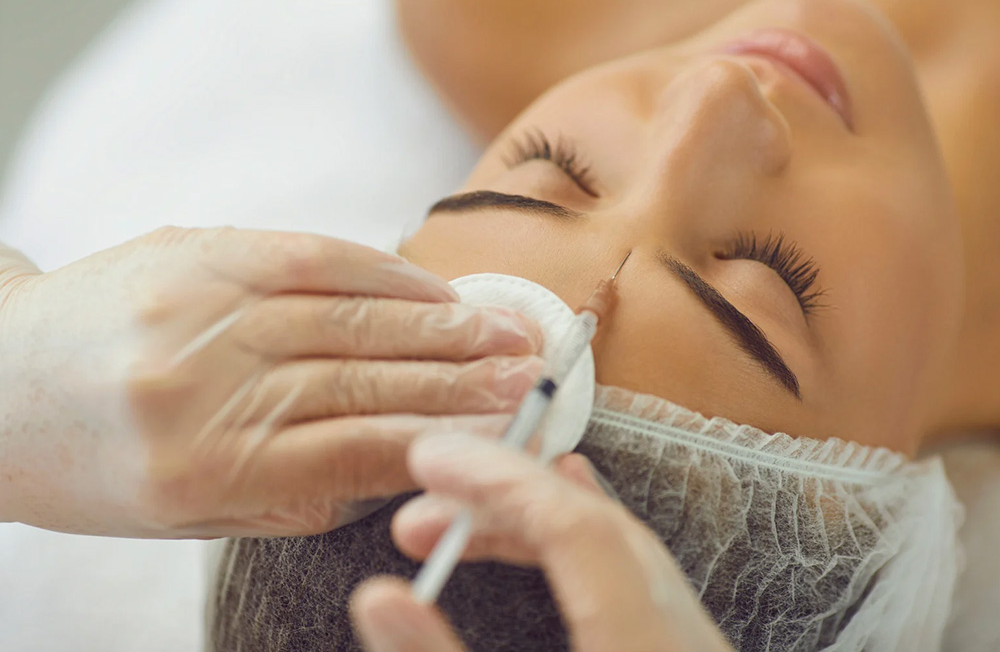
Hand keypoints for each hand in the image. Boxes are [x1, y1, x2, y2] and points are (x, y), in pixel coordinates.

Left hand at [0, 227, 541, 537]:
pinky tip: (432, 291)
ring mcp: (196, 309)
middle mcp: (198, 386)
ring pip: (347, 315)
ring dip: (438, 326)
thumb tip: (414, 456)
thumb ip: (304, 488)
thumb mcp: (199, 511)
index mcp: (202, 472)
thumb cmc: (100, 467)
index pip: (355, 449)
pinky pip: (309, 255)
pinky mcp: (194, 251)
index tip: (507, 429)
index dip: (445, 435)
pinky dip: (382, 273)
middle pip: (363, 377)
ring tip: (503, 332)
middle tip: (530, 374)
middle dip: (461, 377)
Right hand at [350, 433, 734, 651]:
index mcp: (642, 643)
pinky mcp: (675, 645)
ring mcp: (689, 639)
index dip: (498, 480)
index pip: (573, 527)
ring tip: (463, 523)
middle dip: (504, 496)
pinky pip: (631, 571)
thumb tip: (380, 598)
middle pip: (595, 523)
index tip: (432, 458)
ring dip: (535, 519)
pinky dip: (579, 542)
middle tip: (426, 502)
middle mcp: (678, 632)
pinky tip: (546, 537)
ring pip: (615, 543)